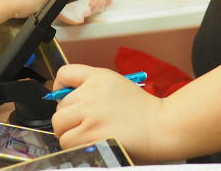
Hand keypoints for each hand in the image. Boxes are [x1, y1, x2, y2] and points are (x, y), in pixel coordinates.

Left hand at [50, 64, 167, 163]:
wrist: (161, 126)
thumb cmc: (142, 110)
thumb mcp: (116, 85)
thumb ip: (92, 87)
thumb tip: (64, 99)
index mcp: (99, 77)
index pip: (64, 74)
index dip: (60, 88)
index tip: (65, 97)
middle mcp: (92, 93)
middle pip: (59, 106)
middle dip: (68, 117)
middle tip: (83, 123)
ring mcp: (91, 114)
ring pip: (59, 125)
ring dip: (69, 133)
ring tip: (87, 134)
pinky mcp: (92, 134)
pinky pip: (67, 141)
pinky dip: (75, 145)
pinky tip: (91, 142)